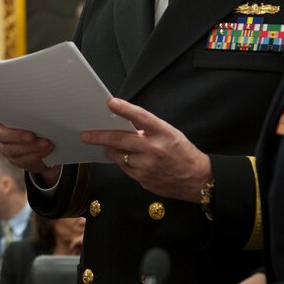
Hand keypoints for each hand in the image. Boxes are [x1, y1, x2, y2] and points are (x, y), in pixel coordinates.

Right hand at [0, 116, 59, 184]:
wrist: (46, 148)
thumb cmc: (40, 127)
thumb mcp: (36, 119)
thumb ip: (31, 116)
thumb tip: (39, 112)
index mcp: (3, 119)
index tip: (0, 115)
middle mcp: (1, 133)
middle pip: (1, 134)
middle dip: (17, 135)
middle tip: (31, 136)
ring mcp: (5, 148)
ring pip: (12, 149)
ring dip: (31, 147)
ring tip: (46, 143)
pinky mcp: (14, 160)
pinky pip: (22, 160)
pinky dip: (35, 155)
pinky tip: (46, 150)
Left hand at [82, 98, 210, 200]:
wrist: (197, 179)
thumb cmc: (183, 153)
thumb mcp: (171, 134)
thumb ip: (149, 129)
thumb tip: (126, 123)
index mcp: (164, 133)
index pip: (141, 117)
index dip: (125, 109)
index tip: (111, 103)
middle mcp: (154, 149)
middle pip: (120, 140)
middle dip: (99, 136)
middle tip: (86, 135)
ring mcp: (147, 167)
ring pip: (118, 156)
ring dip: (112, 150)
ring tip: (110, 146)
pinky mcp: (143, 180)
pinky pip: (125, 168)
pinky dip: (123, 162)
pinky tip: (128, 158)